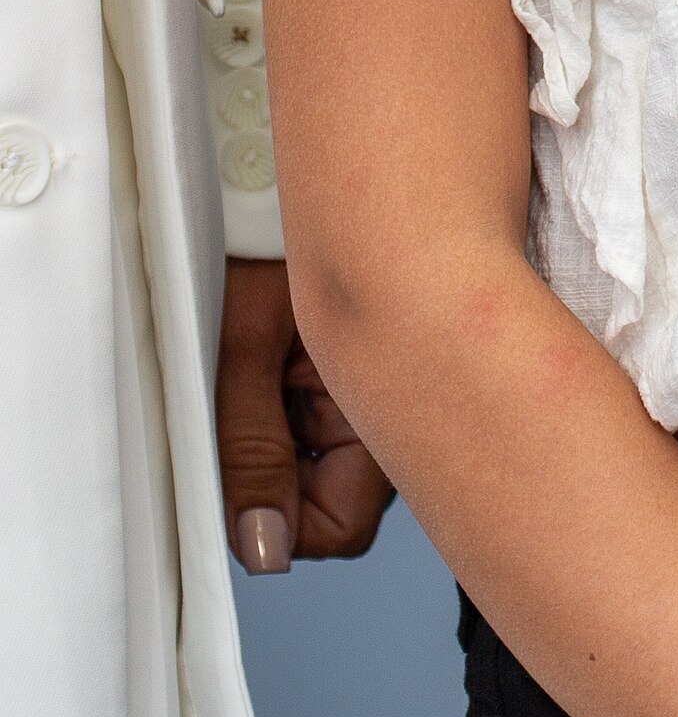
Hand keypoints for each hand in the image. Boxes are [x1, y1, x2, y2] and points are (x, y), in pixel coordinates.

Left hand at [218, 257, 394, 570]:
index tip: (244, 463)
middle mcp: (394, 414)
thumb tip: (264, 548)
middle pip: (334, 501)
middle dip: (285, 472)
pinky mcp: (361, 376)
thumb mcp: (247, 343)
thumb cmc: (275, 241)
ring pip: (323, 464)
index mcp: (383, 409)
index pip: (339, 527)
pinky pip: (324, 424)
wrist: (291, 168)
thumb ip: (253, 447)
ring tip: (271, 361)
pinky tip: (285, 353)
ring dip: (286, 433)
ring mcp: (379, 396)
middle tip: (258, 399)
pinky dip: (294, 404)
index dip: (284, 515)